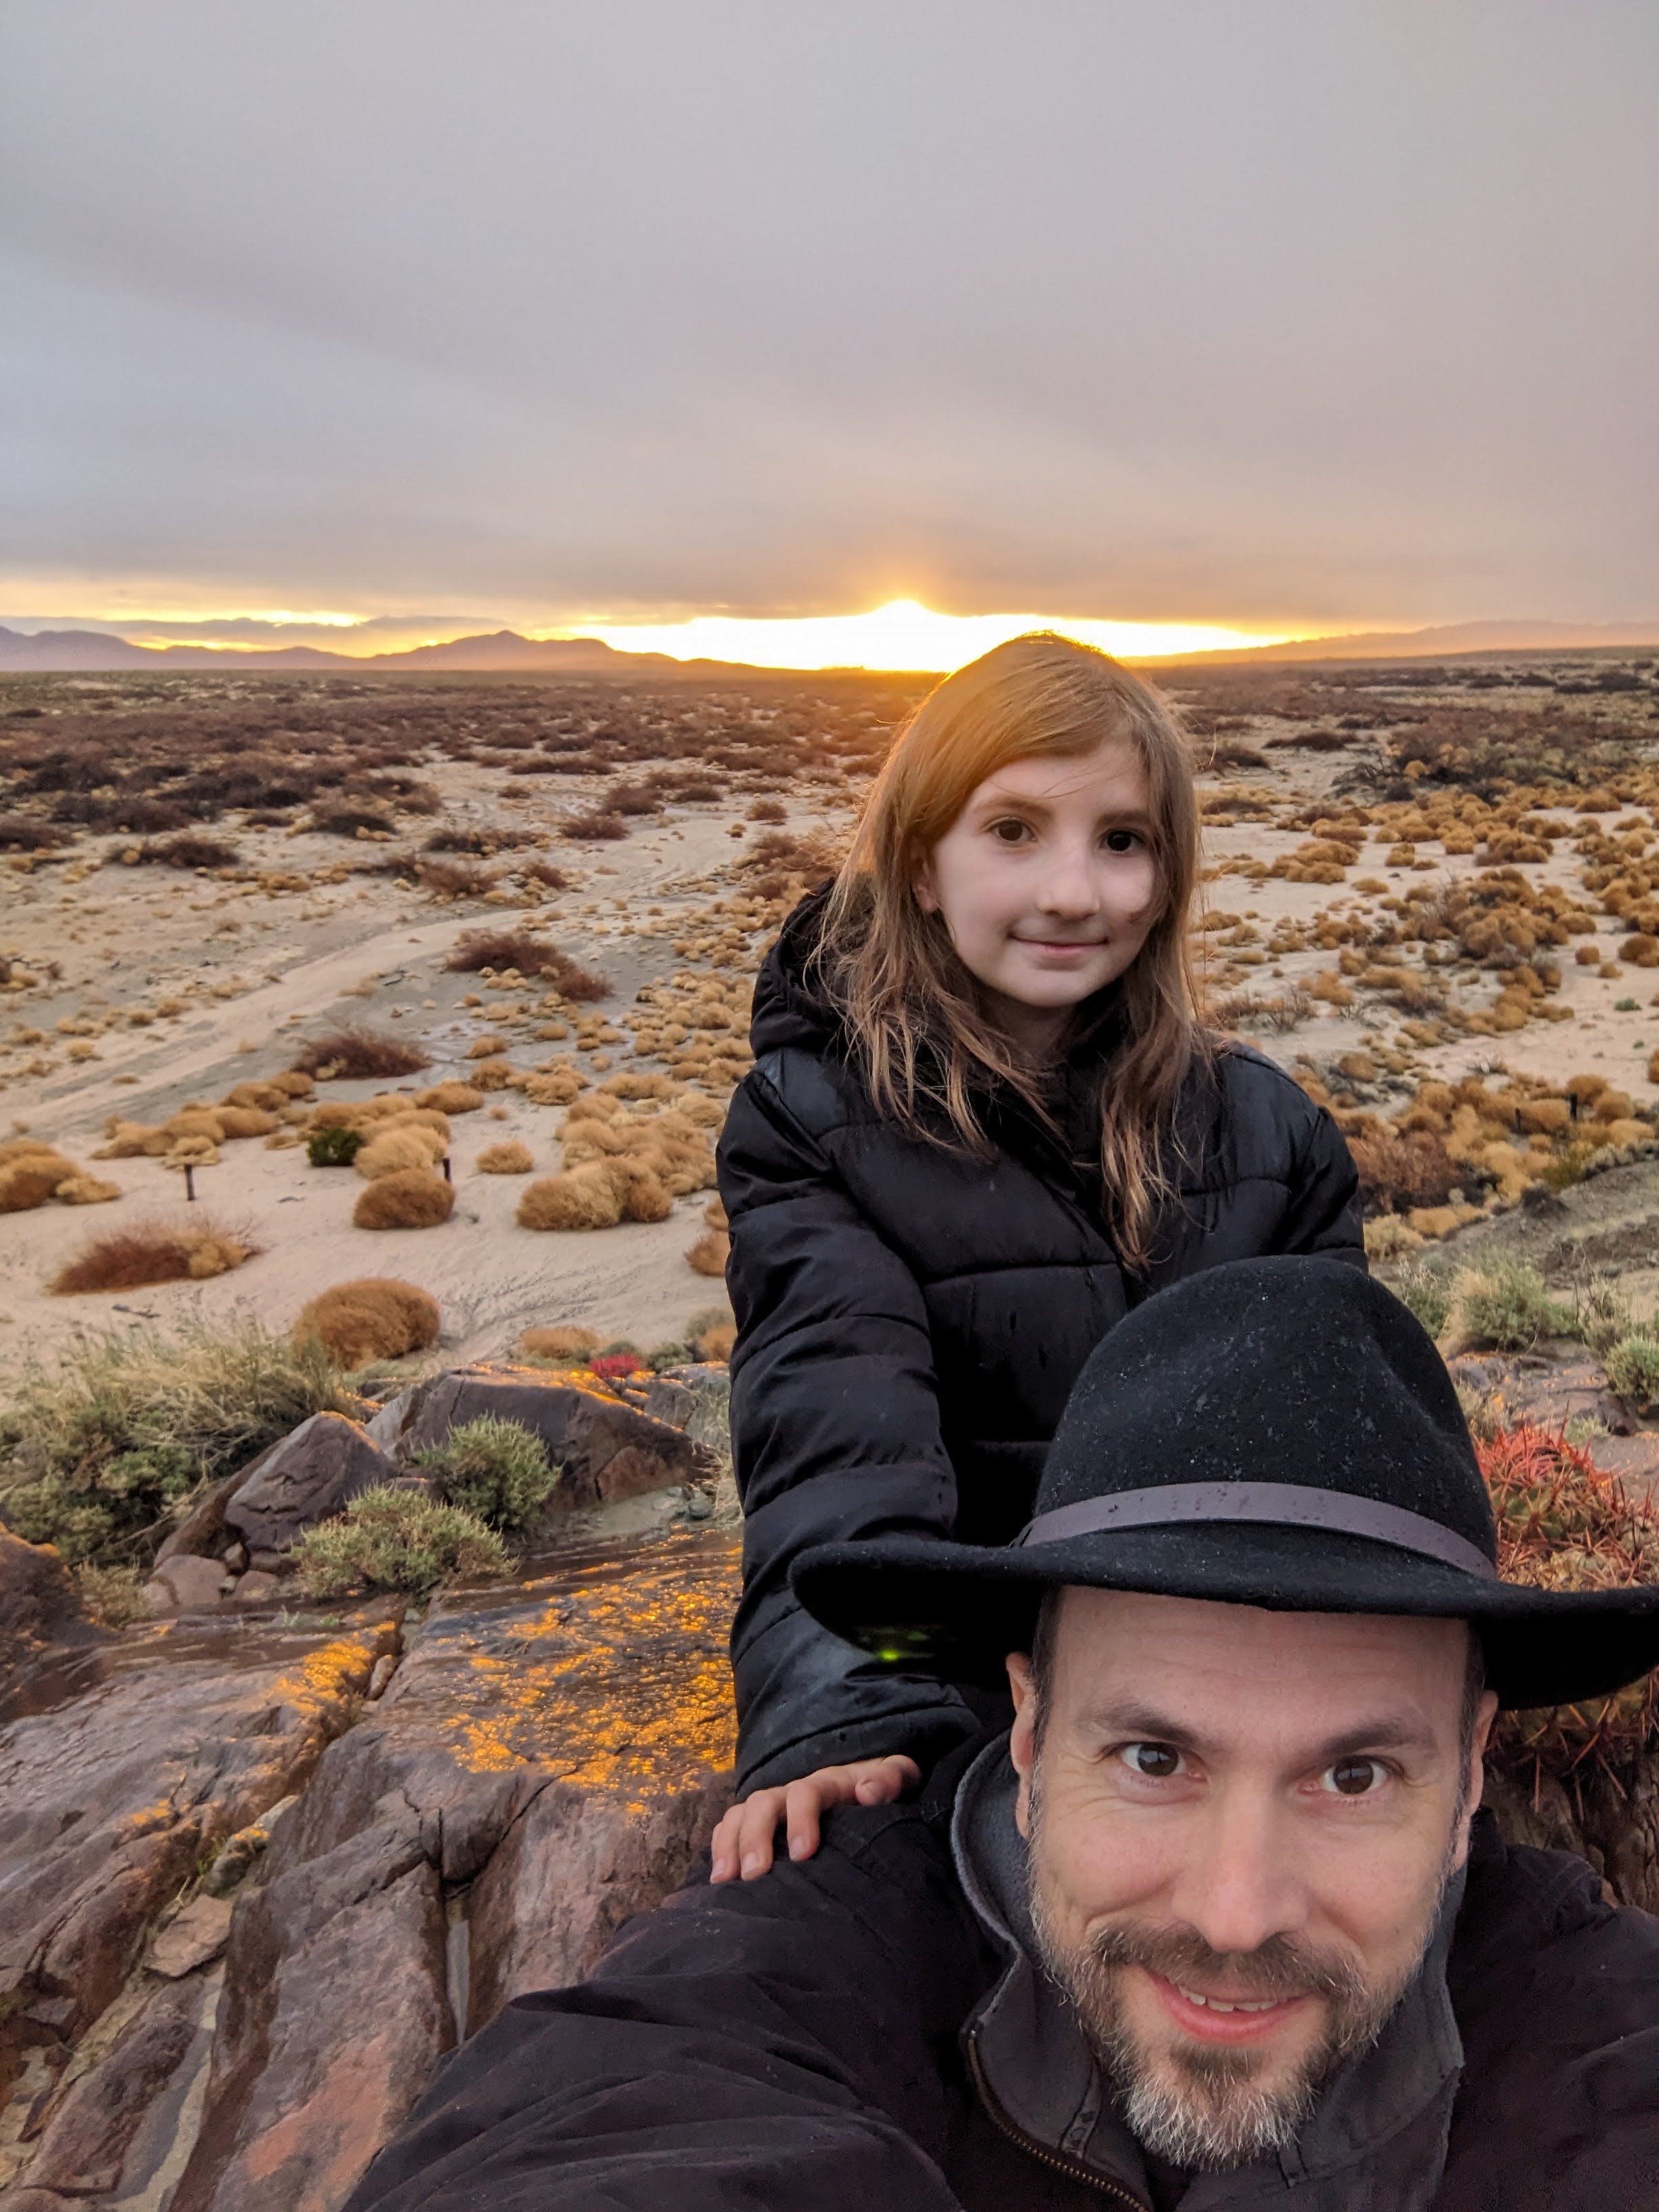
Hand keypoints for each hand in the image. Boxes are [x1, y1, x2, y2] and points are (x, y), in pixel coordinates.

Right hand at [709, 1754, 920, 1881]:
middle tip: (754, 1875)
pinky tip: (718, 1877)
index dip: (800, 1819)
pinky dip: (719, 1846)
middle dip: (755, 1836)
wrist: (870, 1787)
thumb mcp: (896, 1777)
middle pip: (763, 1802)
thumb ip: (890, 1779)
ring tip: (725, 1881)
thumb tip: (868, 1791)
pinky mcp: (759, 1825)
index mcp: (827, 1783)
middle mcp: (792, 1792)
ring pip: (740, 1814)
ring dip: (729, 1844)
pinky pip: (728, 1827)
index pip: (806, 1792)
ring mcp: (772, 1808)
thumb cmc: (882, 1789)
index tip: (803, 1854)